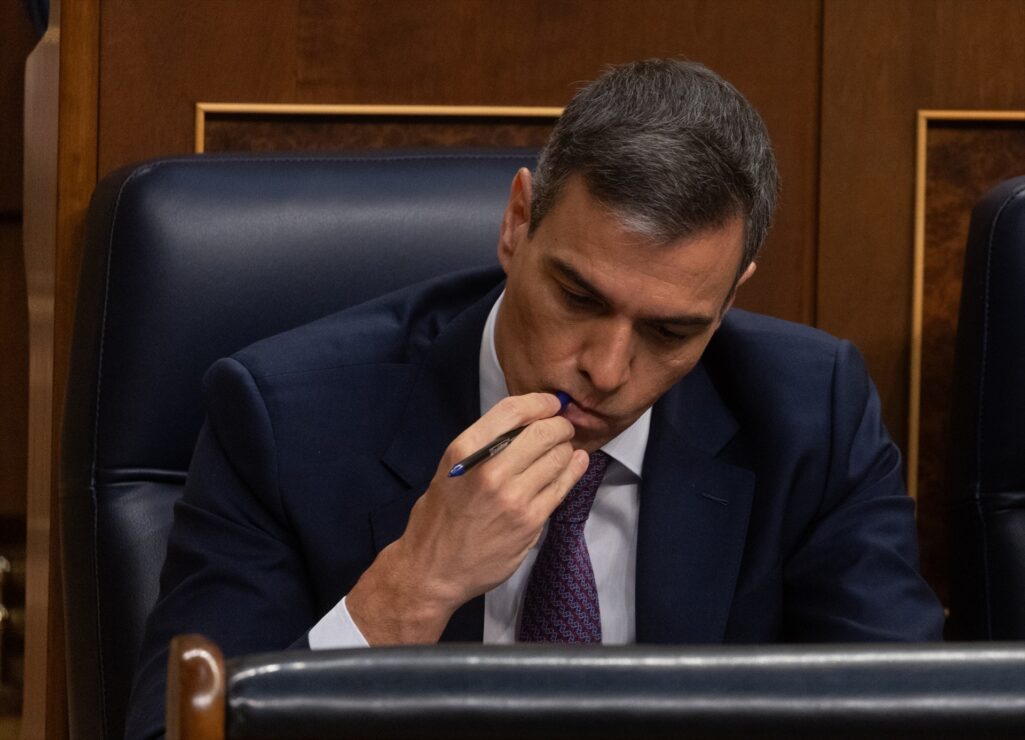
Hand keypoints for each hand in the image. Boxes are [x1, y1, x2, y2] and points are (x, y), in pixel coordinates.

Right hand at [347, 392, 588, 643]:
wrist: (433, 569)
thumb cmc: (439, 518)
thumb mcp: (450, 469)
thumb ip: (483, 445)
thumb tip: (525, 423)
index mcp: (464, 451)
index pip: (512, 411)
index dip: (540, 402)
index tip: (552, 403)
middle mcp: (490, 470)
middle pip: (543, 431)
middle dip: (559, 425)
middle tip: (562, 429)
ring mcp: (513, 497)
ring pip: (559, 457)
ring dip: (566, 449)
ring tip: (563, 451)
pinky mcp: (531, 521)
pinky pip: (562, 487)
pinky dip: (573, 471)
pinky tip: (575, 464)